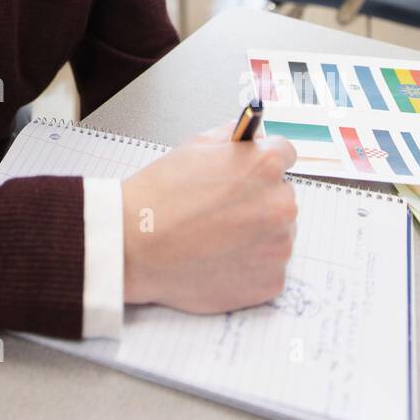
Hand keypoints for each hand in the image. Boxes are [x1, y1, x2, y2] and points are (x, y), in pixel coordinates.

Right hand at [121, 120, 297, 312]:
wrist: (135, 245)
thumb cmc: (159, 196)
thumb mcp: (195, 145)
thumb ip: (233, 137)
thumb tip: (252, 138)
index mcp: (265, 166)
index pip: (285, 154)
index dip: (261, 162)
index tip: (250, 172)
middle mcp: (280, 205)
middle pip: (282, 196)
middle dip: (259, 199)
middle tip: (222, 209)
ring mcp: (278, 247)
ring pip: (277, 233)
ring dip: (257, 234)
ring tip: (216, 237)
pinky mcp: (270, 282)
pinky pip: (269, 268)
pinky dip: (250, 266)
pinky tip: (219, 258)